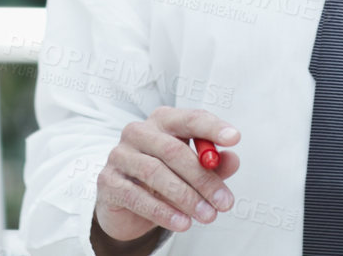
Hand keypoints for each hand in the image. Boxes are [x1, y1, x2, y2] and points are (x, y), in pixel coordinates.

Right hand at [92, 106, 241, 247]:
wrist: (126, 205)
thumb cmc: (164, 180)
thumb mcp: (192, 172)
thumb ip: (213, 164)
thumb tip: (233, 158)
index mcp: (162, 121)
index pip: (189, 118)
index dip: (212, 127)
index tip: (235, 138)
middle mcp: (138, 131)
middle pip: (174, 150)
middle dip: (203, 178)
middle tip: (225, 202)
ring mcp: (119, 155)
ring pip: (155, 172)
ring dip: (186, 197)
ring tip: (207, 216)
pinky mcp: (108, 181)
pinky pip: (136, 195)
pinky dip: (162, 211)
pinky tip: (182, 223)